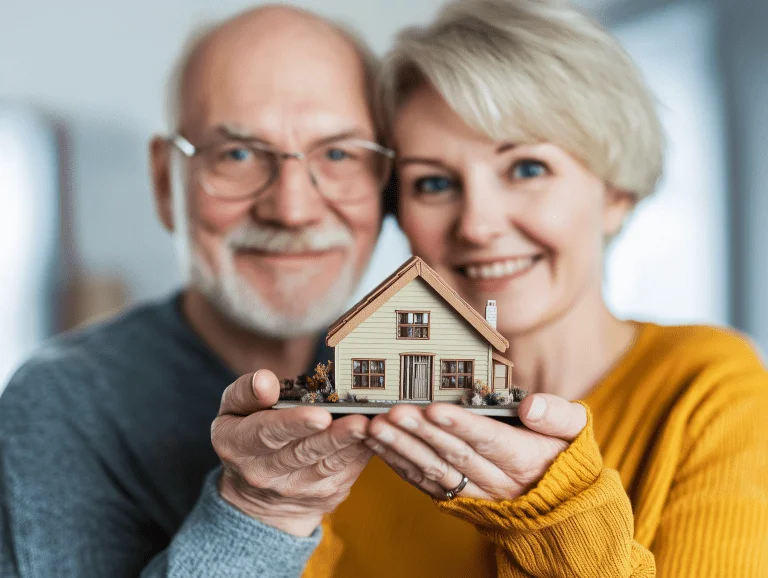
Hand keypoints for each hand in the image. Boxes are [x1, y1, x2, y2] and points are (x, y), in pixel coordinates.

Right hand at [211, 370, 371, 535]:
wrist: (257, 499)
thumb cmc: (245, 436)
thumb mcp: (232, 412)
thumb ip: (246, 392)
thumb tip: (266, 380)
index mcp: (237, 446)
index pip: (267, 434)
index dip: (294, 424)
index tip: (320, 414)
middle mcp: (264, 474)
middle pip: (304, 452)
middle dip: (334, 437)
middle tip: (358, 421)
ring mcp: (296, 489)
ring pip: (328, 465)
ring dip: (352, 445)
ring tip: (371, 426)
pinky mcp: (323, 496)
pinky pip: (346, 473)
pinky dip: (362, 454)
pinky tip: (375, 435)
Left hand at [365, 394, 586, 500]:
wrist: (565, 503)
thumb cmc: (565, 454)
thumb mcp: (574, 430)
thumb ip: (558, 414)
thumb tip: (533, 403)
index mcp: (525, 458)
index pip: (490, 440)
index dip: (461, 425)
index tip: (434, 409)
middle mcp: (498, 480)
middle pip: (455, 455)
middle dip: (420, 433)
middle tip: (392, 412)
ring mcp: (477, 493)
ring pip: (435, 471)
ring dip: (403, 449)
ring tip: (376, 428)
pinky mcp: (460, 499)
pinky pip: (427, 485)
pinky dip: (401, 466)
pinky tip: (380, 447)